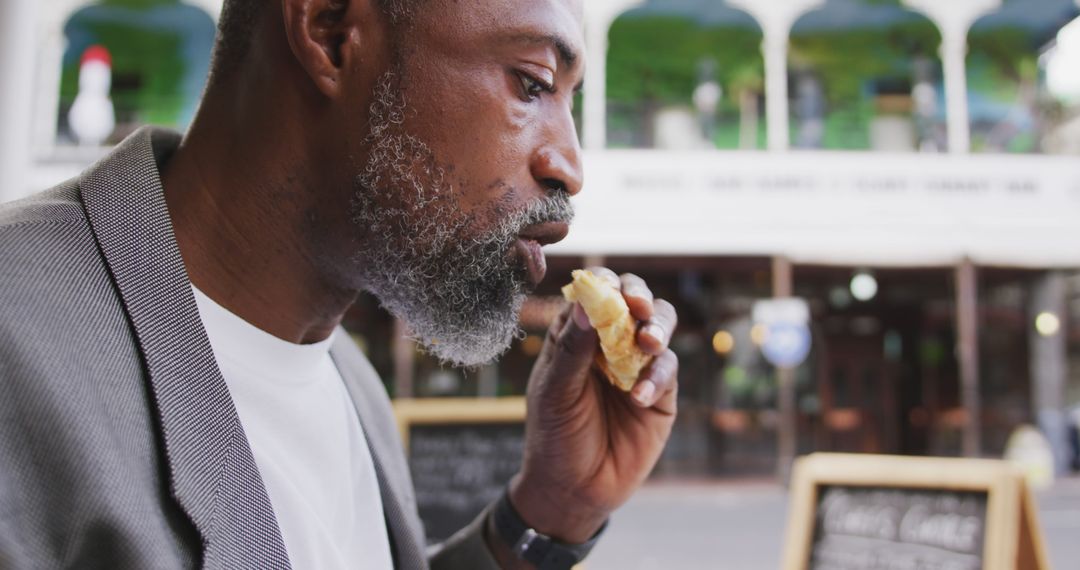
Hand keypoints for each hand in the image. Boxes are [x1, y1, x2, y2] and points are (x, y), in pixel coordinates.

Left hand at [498, 267, 678, 551]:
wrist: (575, 489)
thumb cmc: (555, 436)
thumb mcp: (555, 392)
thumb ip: (571, 348)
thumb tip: (585, 303)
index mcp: (575, 335)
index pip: (592, 295)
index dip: (602, 284)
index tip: (607, 288)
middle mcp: (608, 343)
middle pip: (633, 300)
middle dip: (638, 296)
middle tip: (638, 307)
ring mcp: (637, 365)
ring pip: (659, 327)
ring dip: (657, 328)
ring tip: (647, 344)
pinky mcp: (661, 392)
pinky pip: (667, 369)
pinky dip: (656, 378)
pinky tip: (638, 398)